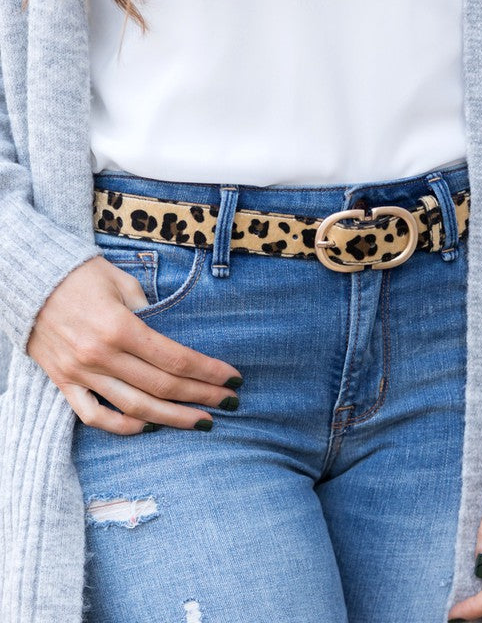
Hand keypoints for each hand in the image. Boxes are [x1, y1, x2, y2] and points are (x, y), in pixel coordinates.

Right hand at [26, 255, 242, 434]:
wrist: (27, 279)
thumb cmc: (79, 274)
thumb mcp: (121, 281)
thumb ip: (150, 309)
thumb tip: (172, 333)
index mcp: (119, 326)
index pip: (175, 358)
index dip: (208, 371)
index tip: (232, 377)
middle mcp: (101, 355)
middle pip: (163, 386)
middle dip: (202, 396)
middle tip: (229, 401)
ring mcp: (81, 373)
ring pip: (135, 408)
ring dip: (173, 418)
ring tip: (202, 422)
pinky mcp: (64, 382)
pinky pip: (94, 415)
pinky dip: (123, 427)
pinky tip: (148, 427)